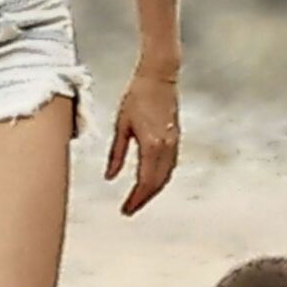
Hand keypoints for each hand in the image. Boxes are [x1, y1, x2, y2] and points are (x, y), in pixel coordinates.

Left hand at [105, 72, 179, 216]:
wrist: (159, 77)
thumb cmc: (138, 96)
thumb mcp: (121, 126)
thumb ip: (116, 154)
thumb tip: (109, 176)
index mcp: (152, 145)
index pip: (145, 182)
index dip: (136, 199)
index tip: (126, 210)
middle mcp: (166, 148)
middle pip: (157, 183)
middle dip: (144, 199)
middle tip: (130, 209)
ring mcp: (174, 144)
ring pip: (166, 176)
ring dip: (153, 190)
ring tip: (139, 199)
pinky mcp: (176, 138)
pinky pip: (170, 166)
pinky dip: (161, 178)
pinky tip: (151, 181)